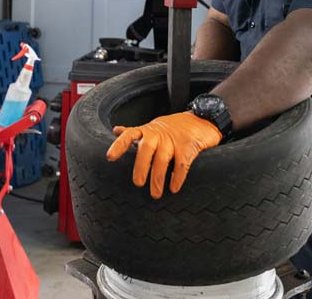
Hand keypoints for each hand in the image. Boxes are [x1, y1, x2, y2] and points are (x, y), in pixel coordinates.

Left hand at [106, 111, 221, 198]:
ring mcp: (174, 140)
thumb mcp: (152, 128)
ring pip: (163, 159)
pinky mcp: (189, 146)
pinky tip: (174, 188)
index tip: (109, 157)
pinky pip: (182, 163)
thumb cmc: (172, 127)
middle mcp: (159, 134)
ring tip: (155, 194)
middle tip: (138, 183)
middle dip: (141, 166)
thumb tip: (115, 131)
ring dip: (158, 178)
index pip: (130, 135)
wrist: (202, 118)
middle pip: (146, 149)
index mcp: (148, 131)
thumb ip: (134, 132)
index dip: (119, 145)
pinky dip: (178, 177)